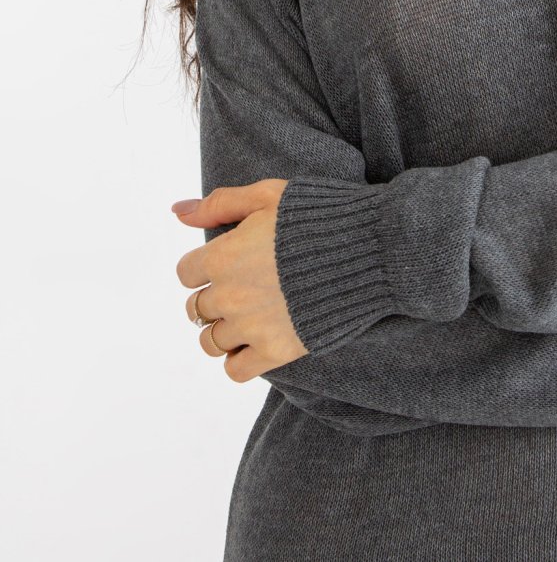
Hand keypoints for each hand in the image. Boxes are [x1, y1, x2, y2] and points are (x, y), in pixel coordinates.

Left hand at [172, 179, 307, 381]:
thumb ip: (220, 204)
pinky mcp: (276, 351)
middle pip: (197, 309)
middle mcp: (230, 294)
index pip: (186, 274)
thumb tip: (177, 212)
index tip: (229, 263)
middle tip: (246, 287)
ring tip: (251, 316)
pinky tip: (258, 341)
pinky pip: (235, 371)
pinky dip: (240, 359)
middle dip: (216, 298)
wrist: (369, 249)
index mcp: (224, 256)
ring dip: (224, 330)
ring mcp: (251, 326)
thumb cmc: (319, 215)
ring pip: (210, 342)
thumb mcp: (268, 194)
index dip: (205, 267)